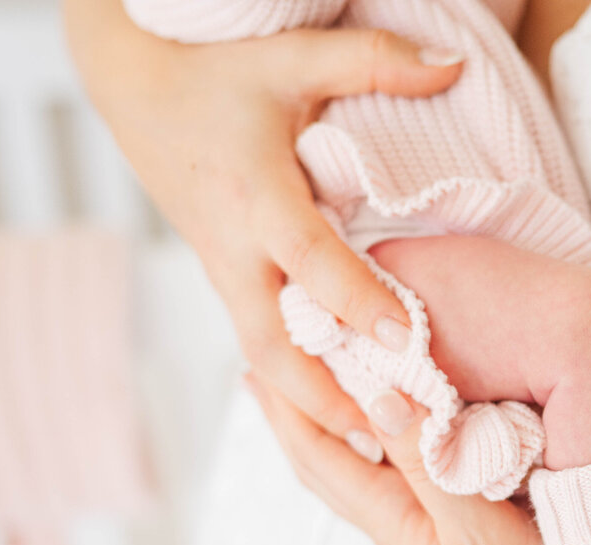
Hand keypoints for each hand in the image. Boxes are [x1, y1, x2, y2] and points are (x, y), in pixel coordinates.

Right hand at [65, 0, 462, 440]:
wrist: (136, 91)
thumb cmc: (218, 74)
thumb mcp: (292, 55)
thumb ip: (373, 59)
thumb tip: (454, 65)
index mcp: (253, 194)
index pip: (306, 258)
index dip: (354, 299)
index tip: (403, 337)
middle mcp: (233, 247)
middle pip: (269, 342)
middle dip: (320, 396)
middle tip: (382, 435)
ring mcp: (225, 272)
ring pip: (261, 355)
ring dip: (309, 403)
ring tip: (373, 443)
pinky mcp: (228, 281)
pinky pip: (260, 341)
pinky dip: (298, 380)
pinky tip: (342, 408)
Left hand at [242, 374, 590, 544]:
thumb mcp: (477, 534)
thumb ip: (433, 467)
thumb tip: (384, 397)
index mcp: (394, 523)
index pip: (324, 454)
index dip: (290, 405)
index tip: (261, 356)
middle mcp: (400, 530)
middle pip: (327, 466)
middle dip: (294, 417)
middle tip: (266, 370)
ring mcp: (427, 540)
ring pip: (361, 475)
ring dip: (333, 431)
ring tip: (318, 398)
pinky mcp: (459, 544)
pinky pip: (402, 483)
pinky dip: (385, 449)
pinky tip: (397, 447)